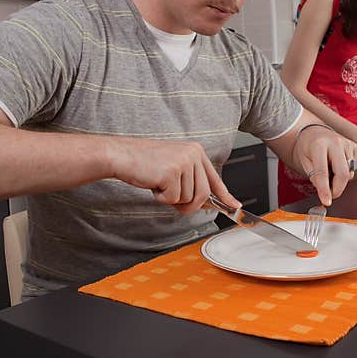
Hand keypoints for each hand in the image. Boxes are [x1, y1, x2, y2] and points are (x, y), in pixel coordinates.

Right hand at [108, 138, 239, 214]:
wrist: (121, 155)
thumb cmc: (144, 162)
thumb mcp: (174, 167)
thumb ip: (191, 181)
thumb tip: (207, 202)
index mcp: (195, 151)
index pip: (214, 178)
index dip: (225, 196)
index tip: (235, 206)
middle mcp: (193, 154)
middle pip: (203, 194)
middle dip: (189, 205)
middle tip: (172, 198)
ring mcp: (184, 162)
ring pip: (188, 198)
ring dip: (172, 199)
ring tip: (159, 183)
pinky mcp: (172, 172)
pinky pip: (174, 199)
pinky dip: (162, 198)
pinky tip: (154, 184)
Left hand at [293, 127, 356, 206]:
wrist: (314, 132)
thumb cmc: (308, 147)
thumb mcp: (304, 161)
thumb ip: (313, 176)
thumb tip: (325, 191)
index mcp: (319, 145)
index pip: (323, 172)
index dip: (324, 189)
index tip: (326, 201)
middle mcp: (335, 142)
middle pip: (343, 173)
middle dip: (337, 189)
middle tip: (329, 195)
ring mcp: (347, 143)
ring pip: (349, 172)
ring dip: (339, 179)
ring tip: (328, 172)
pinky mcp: (354, 147)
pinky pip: (353, 168)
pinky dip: (344, 172)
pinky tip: (335, 165)